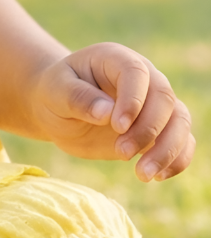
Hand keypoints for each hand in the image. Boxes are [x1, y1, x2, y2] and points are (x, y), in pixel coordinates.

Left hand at [27, 43, 193, 179]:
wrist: (59, 109)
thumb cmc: (55, 93)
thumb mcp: (55, 91)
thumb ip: (78, 98)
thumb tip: (106, 112)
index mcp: (115, 60)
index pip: (136, 72)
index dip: (133, 99)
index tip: (117, 126)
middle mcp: (142, 78)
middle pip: (164, 97)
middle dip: (148, 129)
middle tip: (120, 153)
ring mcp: (153, 103)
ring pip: (179, 120)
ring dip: (167, 149)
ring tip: (142, 175)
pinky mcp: (158, 129)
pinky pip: (182, 141)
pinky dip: (177, 159)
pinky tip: (157, 177)